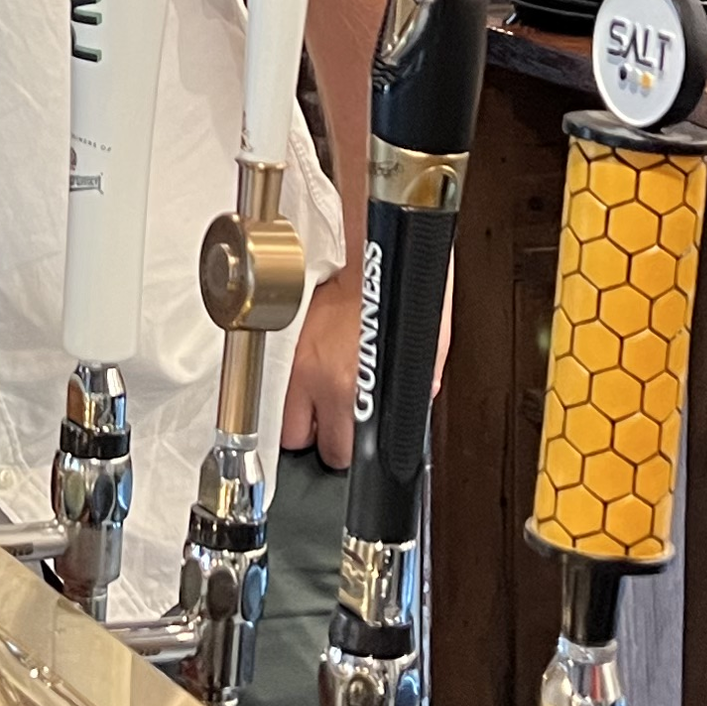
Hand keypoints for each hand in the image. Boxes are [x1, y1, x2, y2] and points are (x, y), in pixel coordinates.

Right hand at [278, 263, 455, 470]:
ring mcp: (297, 360)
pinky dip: (294, 389)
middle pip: (301, 442)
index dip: (349, 453)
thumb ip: (418, 381)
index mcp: (350, 387)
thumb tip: (418, 400)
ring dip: (301, 418)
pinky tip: (314, 376)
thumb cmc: (396, 290)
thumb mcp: (425, 343)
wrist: (367, 252)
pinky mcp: (289, 343)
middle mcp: (318, 378)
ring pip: (282, 416)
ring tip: (322, 404)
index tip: (354, 445)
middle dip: (321, 439)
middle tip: (339, 426)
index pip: (339, 451)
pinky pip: (281, 384)